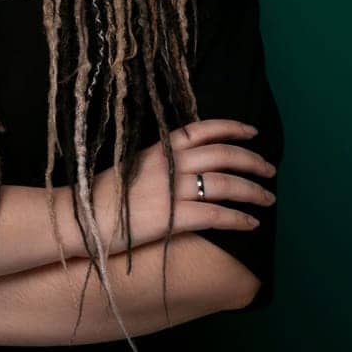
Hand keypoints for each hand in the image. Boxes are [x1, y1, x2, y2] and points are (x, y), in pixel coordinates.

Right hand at [86, 118, 275, 255]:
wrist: (81, 220)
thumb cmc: (103, 197)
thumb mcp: (132, 167)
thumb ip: (159, 163)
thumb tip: (186, 167)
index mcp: (158, 149)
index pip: (201, 130)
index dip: (231, 128)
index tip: (252, 132)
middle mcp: (168, 164)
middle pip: (222, 154)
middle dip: (252, 161)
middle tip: (270, 171)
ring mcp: (171, 190)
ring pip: (225, 183)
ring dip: (252, 191)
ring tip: (268, 199)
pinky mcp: (172, 218)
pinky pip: (216, 215)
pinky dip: (238, 218)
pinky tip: (250, 223)